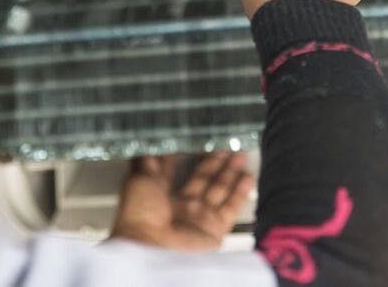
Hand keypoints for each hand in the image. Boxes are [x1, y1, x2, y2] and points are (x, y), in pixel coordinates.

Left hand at [109, 153, 253, 251]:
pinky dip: (240, 193)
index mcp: (160, 195)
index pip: (177, 171)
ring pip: (218, 189)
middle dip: (214, 161)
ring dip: (230, 171)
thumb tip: (148, 143)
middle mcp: (181, 207)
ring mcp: (199, 217)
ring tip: (240, 154)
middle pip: (202, 179)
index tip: (197, 140)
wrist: (152, 247)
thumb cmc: (140, 213)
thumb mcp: (139, 178)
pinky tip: (248, 177)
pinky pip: (231, 207)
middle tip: (225, 143)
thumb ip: (148, 160)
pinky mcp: (214, 228)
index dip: (186, 156)